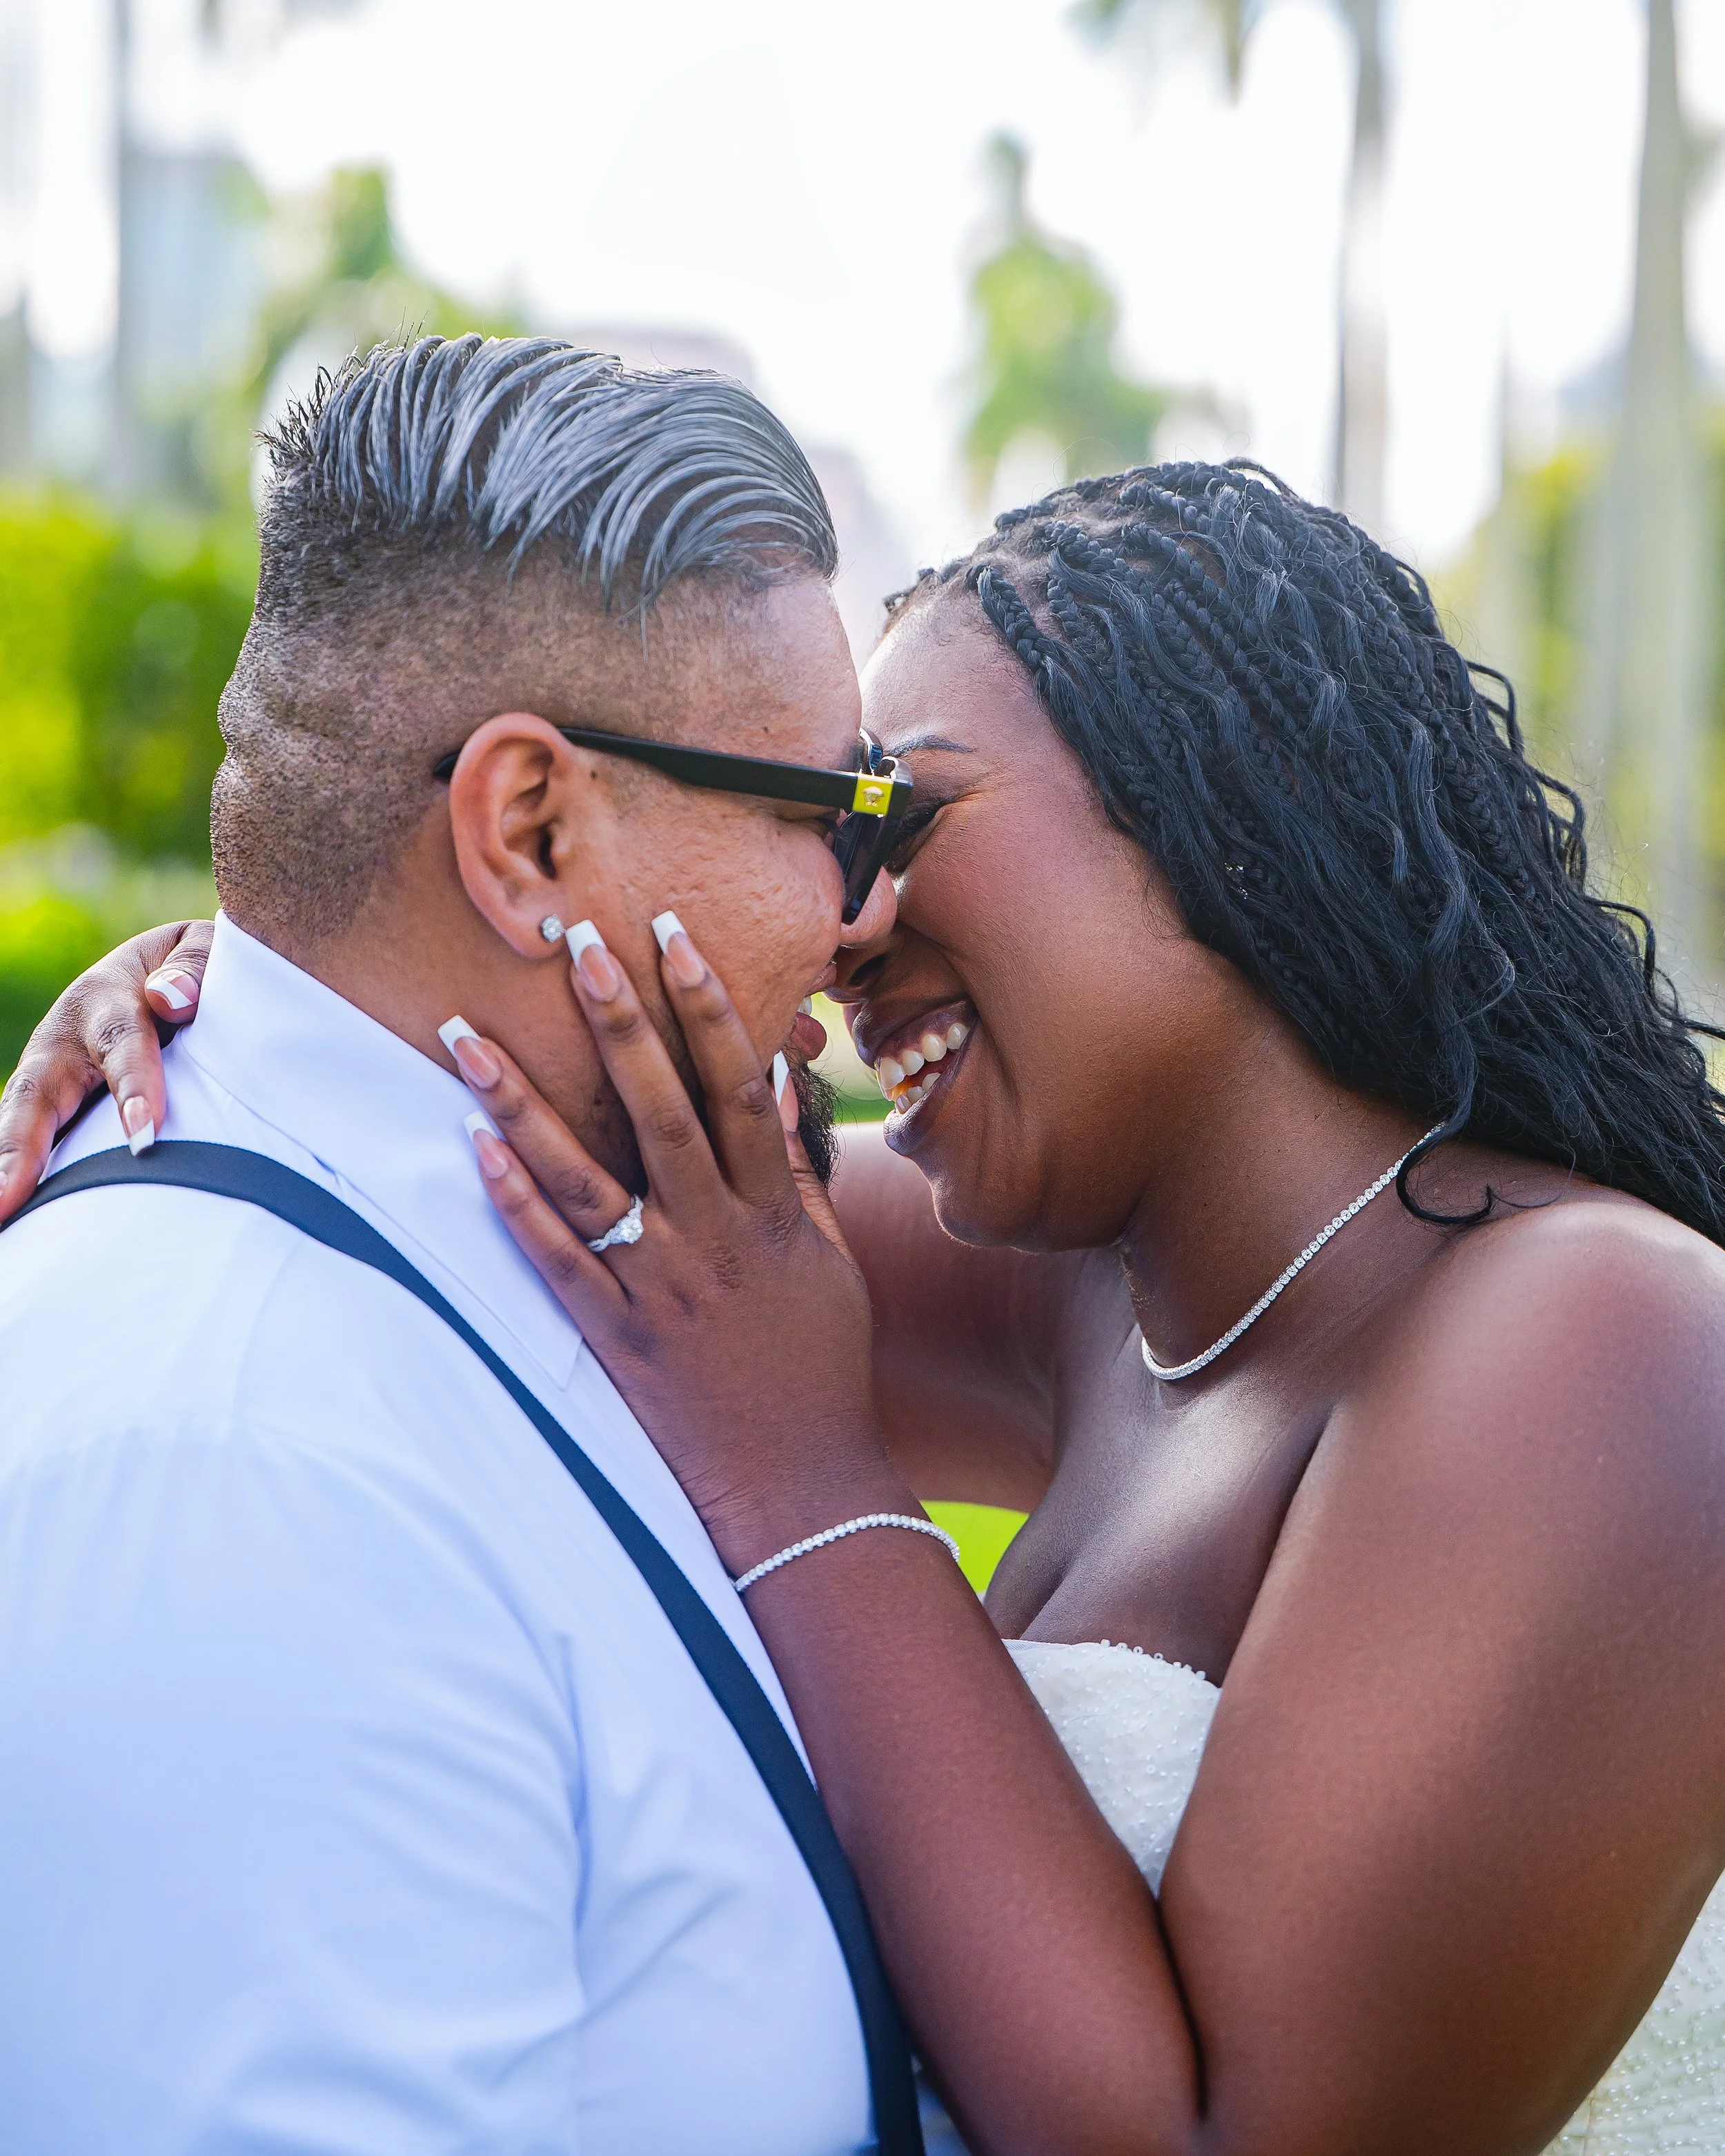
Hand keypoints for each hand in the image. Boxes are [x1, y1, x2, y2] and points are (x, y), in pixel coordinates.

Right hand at [0, 920, 213, 1222]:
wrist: (163, 970)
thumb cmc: (192, 969)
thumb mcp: (202, 949)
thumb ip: (193, 967)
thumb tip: (171, 998)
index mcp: (107, 998)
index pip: (121, 1044)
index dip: (132, 1086)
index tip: (145, 1134)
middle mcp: (64, 1040)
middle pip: (36, 1093)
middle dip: (20, 1147)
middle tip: (6, 1198)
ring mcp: (50, 1078)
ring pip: (19, 1124)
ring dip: (3, 1172)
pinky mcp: (51, 1108)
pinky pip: (29, 1143)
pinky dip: (14, 1179)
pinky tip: (10, 1219)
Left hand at [444, 920, 912, 1573]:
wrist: (799, 1486)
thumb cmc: (819, 1366)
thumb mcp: (825, 1261)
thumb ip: (794, 1170)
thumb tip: (774, 1078)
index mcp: (769, 1211)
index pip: (735, 1084)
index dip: (704, 1005)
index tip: (671, 935)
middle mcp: (712, 1237)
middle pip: (659, 1108)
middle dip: (618, 1019)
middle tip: (575, 940)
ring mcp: (659, 1286)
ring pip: (585, 1175)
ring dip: (523, 1100)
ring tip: (466, 1032)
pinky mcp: (613, 1336)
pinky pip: (555, 1258)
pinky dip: (515, 1202)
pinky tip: (472, 1146)